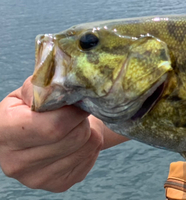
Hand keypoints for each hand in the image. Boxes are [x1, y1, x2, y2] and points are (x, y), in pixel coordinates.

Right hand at [0, 77, 103, 191]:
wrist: (41, 133)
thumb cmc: (33, 109)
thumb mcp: (28, 92)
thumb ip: (42, 87)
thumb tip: (60, 88)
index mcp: (3, 132)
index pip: (53, 127)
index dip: (73, 112)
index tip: (76, 102)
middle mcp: (14, 162)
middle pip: (73, 137)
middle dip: (81, 120)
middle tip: (76, 112)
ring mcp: (36, 178)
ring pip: (86, 147)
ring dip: (89, 132)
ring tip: (76, 126)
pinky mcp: (57, 185)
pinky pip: (90, 159)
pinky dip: (91, 146)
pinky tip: (77, 142)